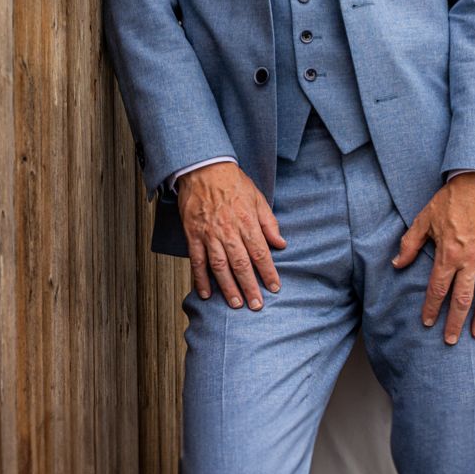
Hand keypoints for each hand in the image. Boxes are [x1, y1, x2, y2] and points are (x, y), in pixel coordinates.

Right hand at [176, 162, 286, 309]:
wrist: (203, 168)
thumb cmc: (232, 182)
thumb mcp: (258, 198)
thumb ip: (269, 222)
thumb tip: (281, 244)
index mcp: (247, 221)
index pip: (261, 253)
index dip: (268, 272)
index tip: (274, 287)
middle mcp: (228, 230)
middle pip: (241, 264)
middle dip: (250, 287)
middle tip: (256, 305)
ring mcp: (209, 234)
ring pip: (220, 266)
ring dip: (228, 288)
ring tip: (236, 304)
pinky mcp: (193, 234)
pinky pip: (197, 260)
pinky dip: (200, 278)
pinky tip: (206, 293)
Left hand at [393, 171, 474, 343]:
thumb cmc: (451, 199)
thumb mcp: (424, 219)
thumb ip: (410, 243)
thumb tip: (397, 264)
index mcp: (448, 254)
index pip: (437, 289)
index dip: (431, 308)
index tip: (427, 322)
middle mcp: (469, 261)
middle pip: (461, 300)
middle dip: (454, 322)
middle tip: (451, 339)